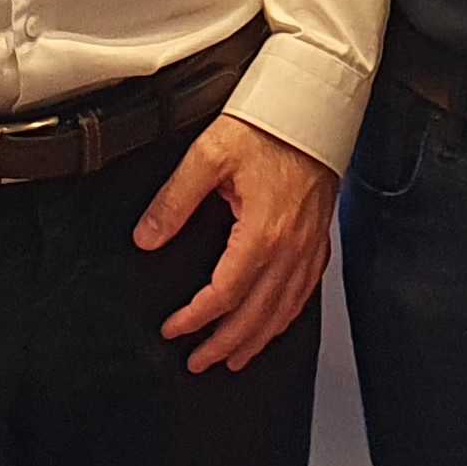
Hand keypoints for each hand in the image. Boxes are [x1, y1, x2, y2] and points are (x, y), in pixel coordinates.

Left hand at [136, 114, 332, 374]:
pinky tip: (275, 323)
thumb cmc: (269, 124)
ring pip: (283, 311)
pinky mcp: (319, 238)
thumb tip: (147, 237)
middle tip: (198, 362)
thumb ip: (174, 200)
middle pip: (255, 315)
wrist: (315, 103)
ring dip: (256, 340)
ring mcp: (309, 246)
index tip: (174, 331)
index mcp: (262, 233)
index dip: (196, 319)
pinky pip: (305, 293)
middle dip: (223, 345)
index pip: (224, 295)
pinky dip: (286, 317)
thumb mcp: (209, 154)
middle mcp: (290, 248)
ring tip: (233, 359)